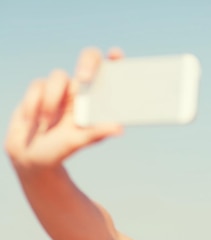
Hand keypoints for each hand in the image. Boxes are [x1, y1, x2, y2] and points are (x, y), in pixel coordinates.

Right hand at [4, 47, 123, 170]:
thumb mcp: (80, 141)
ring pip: (58, 76)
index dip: (115, 60)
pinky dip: (35, 104)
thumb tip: (119, 128)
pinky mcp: (40, 89)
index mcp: (98, 100)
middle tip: (83, 78)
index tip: (116, 54)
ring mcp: (61, 88)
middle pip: (88, 59)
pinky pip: (38, 85)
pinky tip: (33, 120)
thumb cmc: (62, 148)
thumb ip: (97, 132)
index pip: (110, 74)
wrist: (32, 155)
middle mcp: (82, 89)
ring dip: (52, 100)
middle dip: (87, 64)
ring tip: (47, 122)